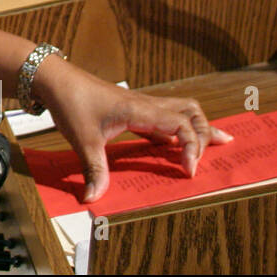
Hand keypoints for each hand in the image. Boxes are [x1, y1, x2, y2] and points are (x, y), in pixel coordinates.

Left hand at [36, 59, 233, 201]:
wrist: (54, 78)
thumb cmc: (71, 102)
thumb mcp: (82, 140)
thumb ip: (94, 170)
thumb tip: (94, 198)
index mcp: (140, 110)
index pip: (182, 125)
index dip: (192, 147)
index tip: (187, 170)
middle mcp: (145, 104)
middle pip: (190, 111)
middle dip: (206, 131)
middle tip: (222, 148)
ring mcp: (139, 104)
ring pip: (179, 109)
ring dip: (195, 125)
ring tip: (213, 141)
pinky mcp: (130, 107)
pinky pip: (162, 115)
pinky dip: (175, 127)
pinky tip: (174, 142)